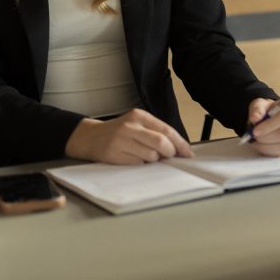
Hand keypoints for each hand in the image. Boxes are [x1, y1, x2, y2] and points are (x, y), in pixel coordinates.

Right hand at [64, 108, 193, 163]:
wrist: (91, 137)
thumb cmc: (120, 132)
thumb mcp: (137, 124)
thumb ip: (156, 132)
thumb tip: (179, 148)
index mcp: (140, 116)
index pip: (166, 130)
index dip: (180, 143)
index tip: (188, 153)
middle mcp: (131, 126)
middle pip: (161, 143)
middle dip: (169, 153)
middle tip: (168, 157)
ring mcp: (121, 140)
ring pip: (151, 156)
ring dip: (153, 159)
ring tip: (145, 155)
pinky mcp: (114, 154)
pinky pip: (137, 163)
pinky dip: (140, 164)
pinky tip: (133, 158)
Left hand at [245, 98, 279, 156]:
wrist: (270, 120)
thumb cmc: (268, 111)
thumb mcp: (260, 104)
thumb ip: (257, 109)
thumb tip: (255, 118)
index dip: (269, 125)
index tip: (255, 130)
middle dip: (266, 137)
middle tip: (254, 136)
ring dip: (267, 146)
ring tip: (257, 142)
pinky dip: (269, 152)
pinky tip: (263, 146)